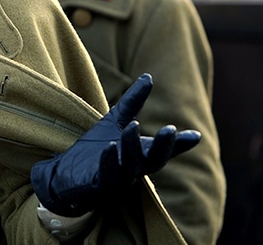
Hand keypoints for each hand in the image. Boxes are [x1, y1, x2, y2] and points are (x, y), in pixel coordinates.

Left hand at [30, 73, 200, 216]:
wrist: (68, 173)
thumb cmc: (97, 147)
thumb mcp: (115, 120)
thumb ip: (133, 102)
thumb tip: (148, 77)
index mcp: (141, 155)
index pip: (163, 151)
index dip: (178, 144)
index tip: (194, 135)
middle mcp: (133, 169)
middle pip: (153, 161)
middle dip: (162, 146)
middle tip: (170, 130)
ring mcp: (116, 179)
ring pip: (130, 167)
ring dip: (132, 147)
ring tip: (133, 125)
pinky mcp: (97, 185)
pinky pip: (106, 175)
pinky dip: (109, 162)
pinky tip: (109, 146)